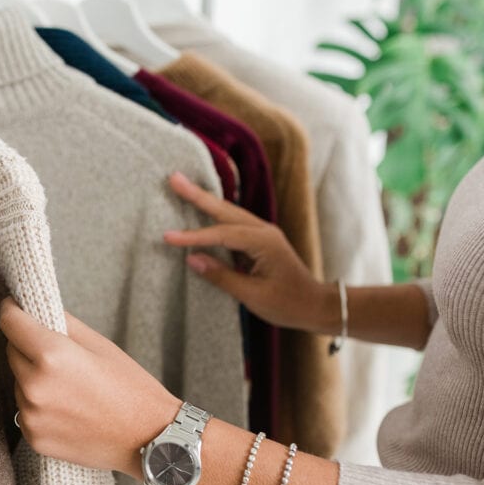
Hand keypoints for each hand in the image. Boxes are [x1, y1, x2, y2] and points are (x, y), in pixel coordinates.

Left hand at [0, 298, 181, 477]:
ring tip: (69, 386)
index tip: (16, 307)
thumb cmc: (130, 387)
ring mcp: (31, 416)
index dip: (12, 310)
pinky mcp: (33, 438)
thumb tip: (33, 309)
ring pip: (18, 383)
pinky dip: (38, 405)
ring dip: (32, 377)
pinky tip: (68, 409)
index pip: (9, 322)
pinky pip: (25, 410)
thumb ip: (61, 323)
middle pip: (11, 352)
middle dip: (26, 345)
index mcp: (52, 355)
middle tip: (56, 352)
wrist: (149, 439)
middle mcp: (34, 386)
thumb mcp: (99, 344)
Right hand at [163, 172, 337, 333]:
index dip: (193, 236)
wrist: (316, 306)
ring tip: (181, 186)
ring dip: (204, 200)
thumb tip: (192, 259)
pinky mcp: (260, 240)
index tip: (167, 237)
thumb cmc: (288, 303)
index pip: (221, 235)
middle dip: (197, 195)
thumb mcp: (253, 295)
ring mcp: (263, 233)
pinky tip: (201, 207)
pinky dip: (214, 214)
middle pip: (224, 210)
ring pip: (228, 212)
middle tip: (174, 178)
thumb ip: (222, 276)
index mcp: (264, 242)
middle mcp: (264, 231)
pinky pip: (233, 222)